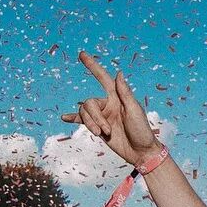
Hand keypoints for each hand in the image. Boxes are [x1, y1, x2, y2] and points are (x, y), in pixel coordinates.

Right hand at [60, 52, 160, 167]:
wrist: (141, 153)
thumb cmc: (142, 131)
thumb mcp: (135, 111)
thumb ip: (125, 93)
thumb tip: (119, 73)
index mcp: (118, 98)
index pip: (104, 78)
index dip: (93, 66)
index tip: (82, 54)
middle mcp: (108, 104)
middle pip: (88, 103)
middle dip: (95, 118)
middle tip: (107, 130)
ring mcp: (102, 116)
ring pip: (84, 113)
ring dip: (90, 124)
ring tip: (101, 134)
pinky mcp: (98, 127)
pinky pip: (82, 120)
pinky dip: (73, 118)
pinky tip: (64, 118)